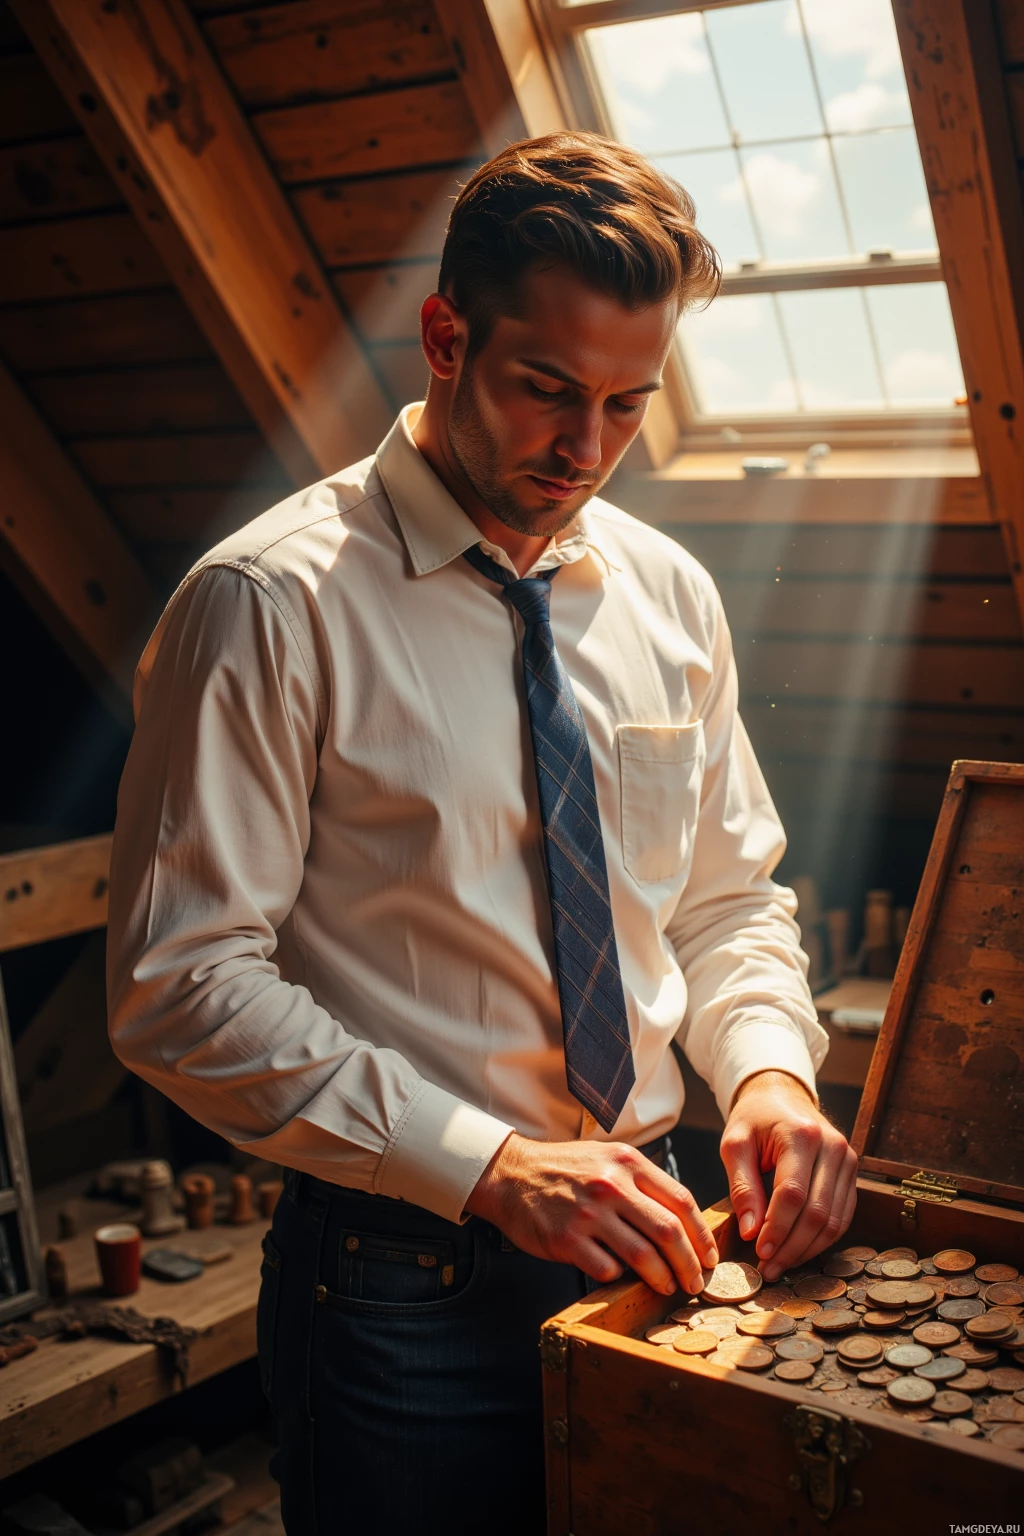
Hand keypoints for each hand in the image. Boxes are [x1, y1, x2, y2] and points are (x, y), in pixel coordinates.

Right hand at [464, 1133, 719, 1295]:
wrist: (511, 1174)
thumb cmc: (563, 1168)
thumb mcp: (607, 1158)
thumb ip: (641, 1182)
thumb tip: (681, 1219)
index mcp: (627, 1163)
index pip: (681, 1201)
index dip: (702, 1234)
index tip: (710, 1255)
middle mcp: (611, 1185)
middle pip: (668, 1232)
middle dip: (690, 1263)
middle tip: (696, 1281)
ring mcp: (589, 1214)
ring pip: (642, 1256)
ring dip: (662, 1278)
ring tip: (668, 1287)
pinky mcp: (567, 1239)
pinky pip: (607, 1269)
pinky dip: (619, 1277)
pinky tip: (620, 1276)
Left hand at [720, 1070, 857, 1282]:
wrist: (782, 1095)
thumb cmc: (754, 1119)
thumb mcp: (735, 1144)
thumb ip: (742, 1187)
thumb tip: (751, 1232)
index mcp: (802, 1135)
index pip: (792, 1194)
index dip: (776, 1229)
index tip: (758, 1252)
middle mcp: (833, 1147)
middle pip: (817, 1212)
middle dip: (791, 1247)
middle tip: (768, 1268)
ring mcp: (848, 1160)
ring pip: (834, 1221)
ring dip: (807, 1249)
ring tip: (780, 1265)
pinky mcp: (852, 1174)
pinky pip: (842, 1217)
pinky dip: (822, 1239)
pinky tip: (799, 1250)